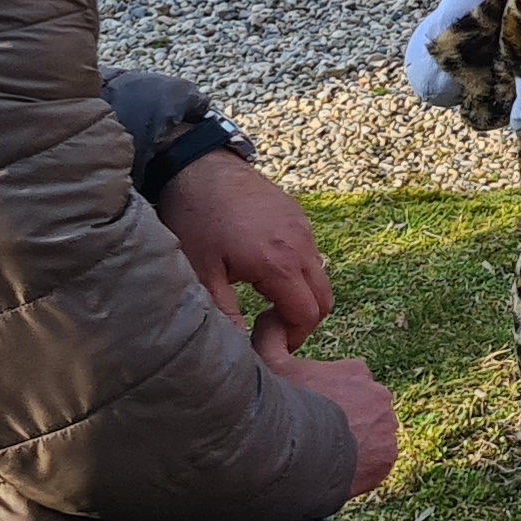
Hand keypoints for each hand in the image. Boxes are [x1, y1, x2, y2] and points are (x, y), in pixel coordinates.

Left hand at [157, 150, 330, 344]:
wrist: (201, 168)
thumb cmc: (196, 220)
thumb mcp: (202, 273)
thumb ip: (225, 314)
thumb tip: (239, 352)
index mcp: (279, 263)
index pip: (309, 313)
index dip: (294, 335)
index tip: (267, 338)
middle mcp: (301, 246)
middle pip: (324, 298)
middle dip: (303, 320)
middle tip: (271, 325)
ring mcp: (304, 228)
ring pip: (320, 275)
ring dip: (302, 294)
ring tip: (265, 299)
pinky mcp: (299, 216)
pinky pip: (311, 254)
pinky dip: (299, 271)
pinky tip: (265, 270)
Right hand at [256, 328, 399, 498]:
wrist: (298, 455)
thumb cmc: (284, 406)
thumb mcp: (269, 362)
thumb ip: (272, 333)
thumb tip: (275, 312)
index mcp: (356, 370)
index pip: (345, 382)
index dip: (322, 397)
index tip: (307, 410)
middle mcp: (379, 395)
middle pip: (359, 408)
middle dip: (340, 418)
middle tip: (313, 436)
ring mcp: (387, 428)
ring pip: (368, 433)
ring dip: (352, 442)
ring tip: (322, 456)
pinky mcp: (388, 458)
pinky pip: (375, 461)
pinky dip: (359, 465)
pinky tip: (334, 469)